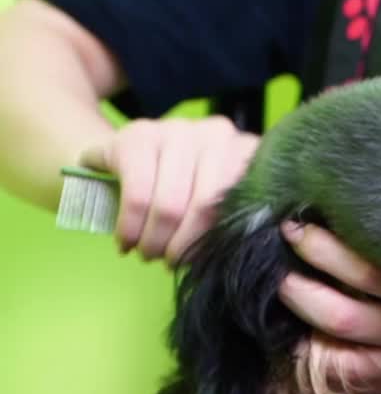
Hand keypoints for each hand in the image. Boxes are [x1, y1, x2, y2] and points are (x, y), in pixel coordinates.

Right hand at [79, 116, 258, 264]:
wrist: (122, 152)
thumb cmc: (180, 185)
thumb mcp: (214, 198)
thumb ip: (230, 217)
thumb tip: (231, 256)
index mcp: (245, 150)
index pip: (242, 204)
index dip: (220, 240)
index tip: (203, 263)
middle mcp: (217, 134)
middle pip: (205, 206)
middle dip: (183, 245)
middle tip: (169, 262)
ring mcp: (178, 129)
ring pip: (171, 204)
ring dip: (155, 241)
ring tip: (148, 254)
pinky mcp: (138, 135)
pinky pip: (137, 194)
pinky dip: (130, 226)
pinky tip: (126, 241)